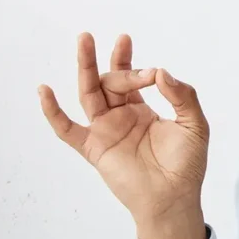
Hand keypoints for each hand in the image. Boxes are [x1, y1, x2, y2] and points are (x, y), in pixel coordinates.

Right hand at [38, 33, 210, 227]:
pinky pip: (67, 129)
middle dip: (117, 62)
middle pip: (110, 81)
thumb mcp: (194, 124)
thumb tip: (162, 73)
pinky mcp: (94, 148)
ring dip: (86, 67)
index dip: (135, 64)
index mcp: (143, 110)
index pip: (133, 78)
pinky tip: (44, 90)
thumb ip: (183, 97)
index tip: (153, 70)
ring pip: (89, 93)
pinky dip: (53, 112)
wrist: (173, 198)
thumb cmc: (186, 165)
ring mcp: (105, 131)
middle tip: (122, 40)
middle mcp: (121, 116)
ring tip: (84, 40)